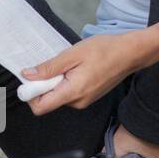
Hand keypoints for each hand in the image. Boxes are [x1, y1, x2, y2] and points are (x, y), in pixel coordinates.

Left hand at [21, 32, 141, 114]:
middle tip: (54, 65)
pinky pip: (69, 93)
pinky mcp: (88, 97)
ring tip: (69, 64)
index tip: (30, 78)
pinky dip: (66, 81)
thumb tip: (28, 75)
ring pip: (59, 95)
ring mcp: (84, 101)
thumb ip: (49, 68)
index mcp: (73, 93)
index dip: (30, 94)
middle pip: (48, 101)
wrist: (131, 53)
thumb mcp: (72, 54)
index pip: (40, 107)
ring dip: (56, 81)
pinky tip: (76, 67)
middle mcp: (78, 102)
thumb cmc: (105, 50)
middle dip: (44, 84)